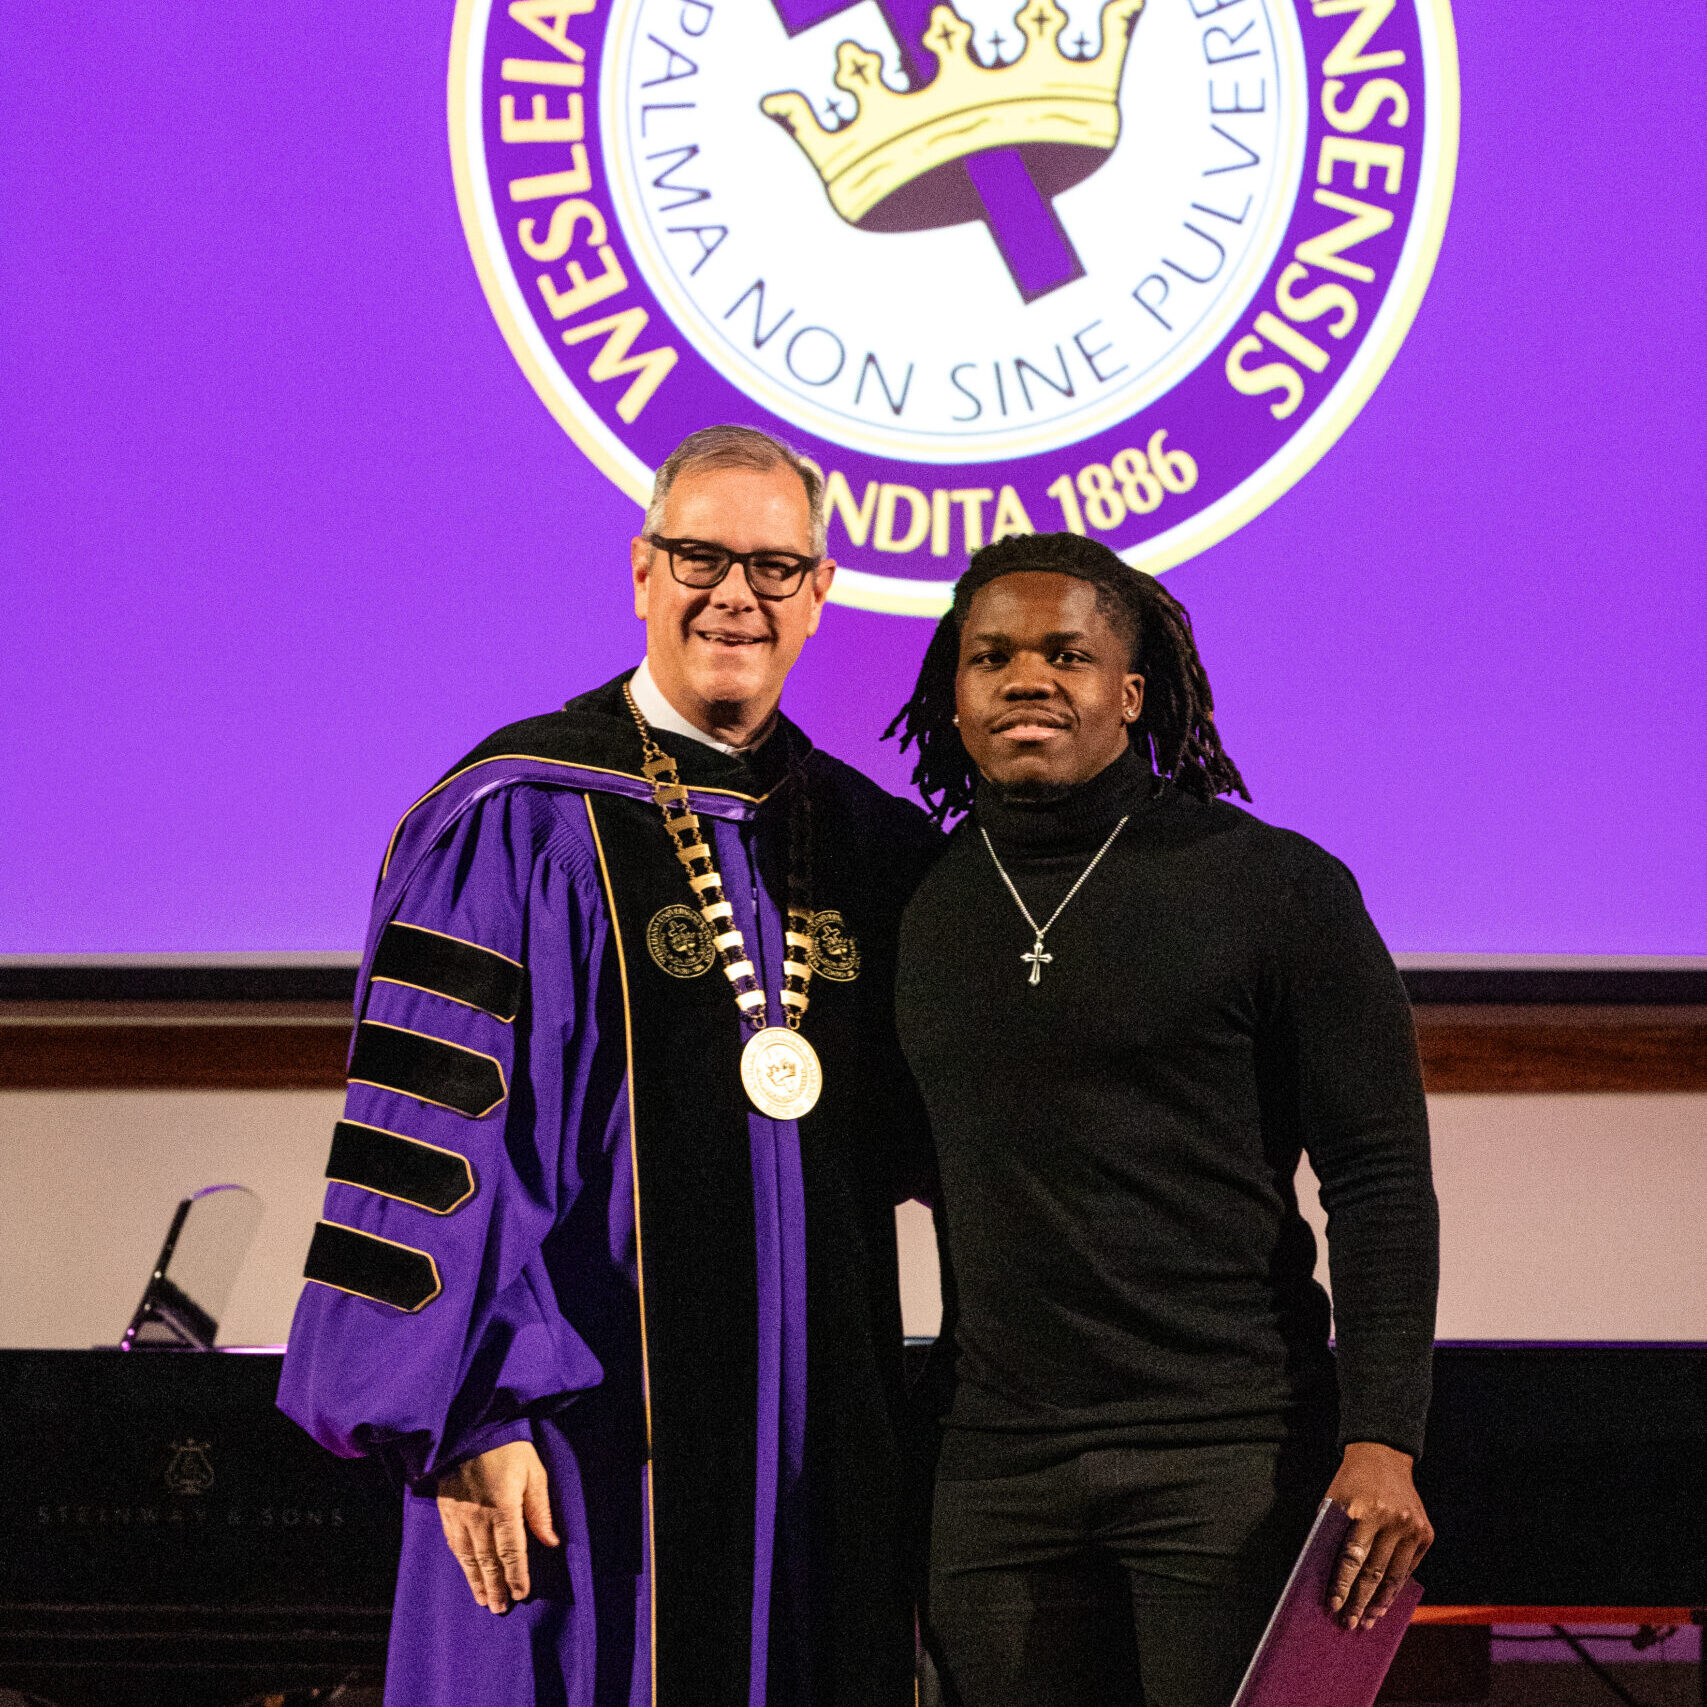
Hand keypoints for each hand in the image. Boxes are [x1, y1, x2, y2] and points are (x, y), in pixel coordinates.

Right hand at [436, 1439, 559, 1613]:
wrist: (471, 1427)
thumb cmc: (509, 1448)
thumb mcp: (533, 1472)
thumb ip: (540, 1510)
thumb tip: (552, 1542)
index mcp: (503, 1508)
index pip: (512, 1552)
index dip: (517, 1576)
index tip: (521, 1594)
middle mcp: (478, 1518)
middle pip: (488, 1561)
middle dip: (496, 1587)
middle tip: (500, 1608)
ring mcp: (458, 1515)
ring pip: (467, 1557)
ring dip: (476, 1580)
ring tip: (483, 1600)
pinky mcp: (445, 1510)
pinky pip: (452, 1543)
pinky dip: (461, 1562)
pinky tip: (466, 1571)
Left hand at [1324, 1441, 1433, 1630]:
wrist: (1384, 1454)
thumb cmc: (1351, 1480)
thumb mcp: (1335, 1499)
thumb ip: (1331, 1532)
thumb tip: (1323, 1575)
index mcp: (1365, 1510)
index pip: (1352, 1557)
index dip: (1343, 1585)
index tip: (1334, 1606)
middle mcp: (1392, 1520)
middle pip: (1374, 1572)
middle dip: (1360, 1601)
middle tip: (1349, 1623)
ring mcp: (1412, 1528)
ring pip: (1395, 1576)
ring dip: (1379, 1602)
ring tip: (1368, 1620)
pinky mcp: (1425, 1534)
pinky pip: (1409, 1568)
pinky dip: (1396, 1588)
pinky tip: (1385, 1603)